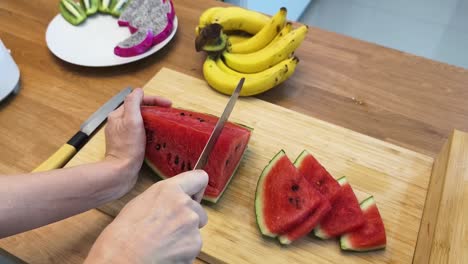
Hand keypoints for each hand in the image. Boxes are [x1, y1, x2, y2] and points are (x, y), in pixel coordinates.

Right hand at [85, 170, 208, 263]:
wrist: (121, 260)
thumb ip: (164, 197)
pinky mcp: (194, 245)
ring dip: (184, 237)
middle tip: (167, 229)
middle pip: (198, 210)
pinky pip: (192, 248)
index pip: (199, 178)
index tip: (193, 196)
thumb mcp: (140, 203)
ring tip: (162, 243)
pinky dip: (183, 253)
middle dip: (187, 219)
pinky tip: (165, 253)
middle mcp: (185, 204)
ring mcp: (191, 225)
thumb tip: (173, 200)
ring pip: (195, 231)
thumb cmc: (122, 235)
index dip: (196, 189)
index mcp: (169, 190)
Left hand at [104, 88, 170, 191]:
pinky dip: (150, 131)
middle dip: (155, 109)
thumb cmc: (127, 147)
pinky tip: (157, 136)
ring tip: (165, 123)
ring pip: (140, 121)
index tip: (168, 104)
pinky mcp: (128, 145)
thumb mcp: (132, 120)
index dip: (154, 100)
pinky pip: (141, 133)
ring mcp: (122, 135)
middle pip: (139, 110)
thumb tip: (138, 91)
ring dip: (153, 120)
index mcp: (118, 115)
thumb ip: (133, 102)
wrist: (121, 172)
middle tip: (168, 113)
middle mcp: (118, 123)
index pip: (137, 100)